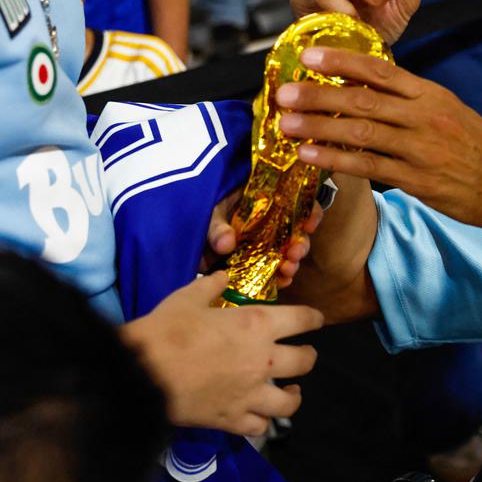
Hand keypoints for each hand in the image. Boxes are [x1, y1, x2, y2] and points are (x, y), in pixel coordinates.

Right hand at [121, 272, 323, 435]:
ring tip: (290, 391)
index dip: (314, 319)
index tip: (317, 321)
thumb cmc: (166, 330)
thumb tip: (222, 276)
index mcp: (257, 325)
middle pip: (305, 361)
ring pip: (290, 401)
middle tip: (304, 355)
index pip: (303, 320)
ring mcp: (251, 393)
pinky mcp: (233, 419)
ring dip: (294, 395)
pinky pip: (261, 427)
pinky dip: (263, 422)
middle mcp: (263, 360)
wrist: (140, 373)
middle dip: (308, 356)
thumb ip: (210, 286)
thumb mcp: (188, 298)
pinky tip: (260, 416)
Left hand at [201, 189, 324, 288]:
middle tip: (296, 253)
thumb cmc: (193, 210)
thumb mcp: (207, 210)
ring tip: (288, 270)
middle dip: (300, 243)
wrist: (172, 234)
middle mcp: (266, 221)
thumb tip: (226, 244)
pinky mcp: (250, 263)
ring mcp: (259, 243)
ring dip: (291, 262)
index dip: (308, 210)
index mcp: (261, 199)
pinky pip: (270, 270)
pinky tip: (281, 282)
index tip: (309, 224)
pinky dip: (277, 277)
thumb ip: (216, 226)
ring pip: (286, 252)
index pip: (295, 199)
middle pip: (295, 230)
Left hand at [271, 46, 481, 228]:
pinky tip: (311, 158)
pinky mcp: (419, 180)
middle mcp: (425, 117)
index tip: (309, 55)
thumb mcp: (450, 112)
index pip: (380, 69)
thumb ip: (411, 101)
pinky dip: (336, 162)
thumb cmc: (478, 149)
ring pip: (361, 133)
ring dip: (319, 128)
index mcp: (431, 95)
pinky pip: (369, 167)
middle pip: (362, 100)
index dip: (341, 61)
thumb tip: (366, 88)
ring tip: (287, 125)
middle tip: (282, 93)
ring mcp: (422, 149)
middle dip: (317, 95)